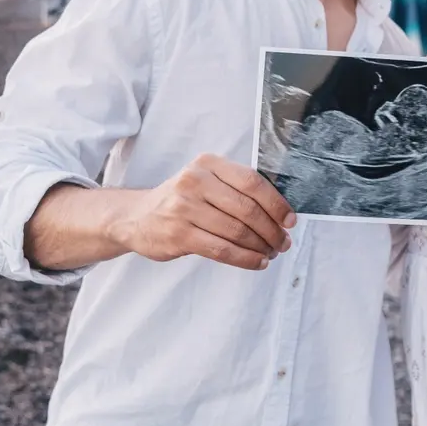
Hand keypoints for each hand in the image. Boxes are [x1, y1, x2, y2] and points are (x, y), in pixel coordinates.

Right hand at [113, 154, 296, 269]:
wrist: (136, 217)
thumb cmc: (180, 200)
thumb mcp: (205, 180)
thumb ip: (235, 188)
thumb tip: (280, 211)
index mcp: (207, 164)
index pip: (252, 182)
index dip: (276, 203)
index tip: (290, 220)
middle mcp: (194, 181)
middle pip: (247, 209)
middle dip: (272, 229)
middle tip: (283, 242)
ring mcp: (184, 208)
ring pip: (237, 231)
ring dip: (261, 246)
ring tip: (270, 252)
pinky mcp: (179, 235)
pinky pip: (222, 250)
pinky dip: (245, 259)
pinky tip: (257, 262)